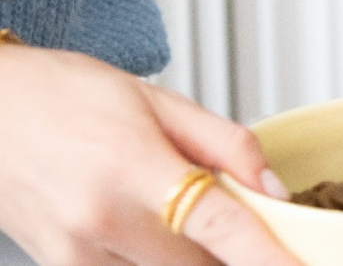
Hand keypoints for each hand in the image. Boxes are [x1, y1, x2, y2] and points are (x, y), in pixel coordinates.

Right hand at [0, 45, 301, 264]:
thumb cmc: (66, 94)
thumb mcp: (158, 100)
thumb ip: (227, 145)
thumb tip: (275, 189)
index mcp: (133, 168)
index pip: (219, 226)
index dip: (267, 255)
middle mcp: (102, 222)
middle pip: (202, 262)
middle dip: (231, 247)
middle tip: (231, 210)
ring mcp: (78, 255)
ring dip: (193, 253)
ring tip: (173, 205)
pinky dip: (157, 257)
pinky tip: (145, 222)